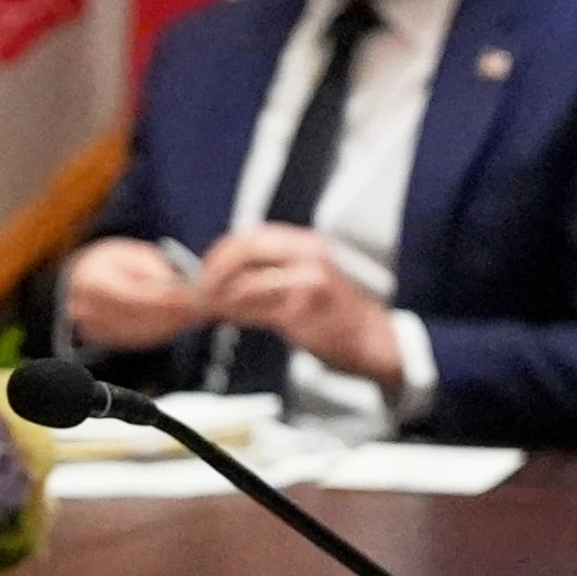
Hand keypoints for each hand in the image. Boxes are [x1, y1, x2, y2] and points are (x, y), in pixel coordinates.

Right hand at [65, 238, 206, 351]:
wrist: (80, 280)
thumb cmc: (110, 263)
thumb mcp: (132, 254)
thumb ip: (153, 269)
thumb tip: (176, 288)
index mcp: (92, 281)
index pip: (136, 296)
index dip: (166, 299)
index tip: (192, 297)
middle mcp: (86, 309)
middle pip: (140, 318)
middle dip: (174, 314)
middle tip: (201, 308)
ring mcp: (92, 329)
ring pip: (142, 333)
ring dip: (171, 326)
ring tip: (194, 315)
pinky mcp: (101, 341)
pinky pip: (137, 341)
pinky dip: (161, 333)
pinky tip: (177, 324)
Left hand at [196, 224, 404, 387]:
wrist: (376, 340)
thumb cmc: (338, 315)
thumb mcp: (310, 277)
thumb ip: (276, 270)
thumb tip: (230, 273)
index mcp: (306, 244)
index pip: (252, 236)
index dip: (221, 251)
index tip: (204, 269)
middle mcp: (308, 254)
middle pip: (245, 249)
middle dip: (215, 269)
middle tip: (200, 288)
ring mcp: (307, 281)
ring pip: (247, 279)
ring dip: (221, 294)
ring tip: (211, 305)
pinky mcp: (303, 309)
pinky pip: (257, 307)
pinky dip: (236, 311)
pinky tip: (229, 316)